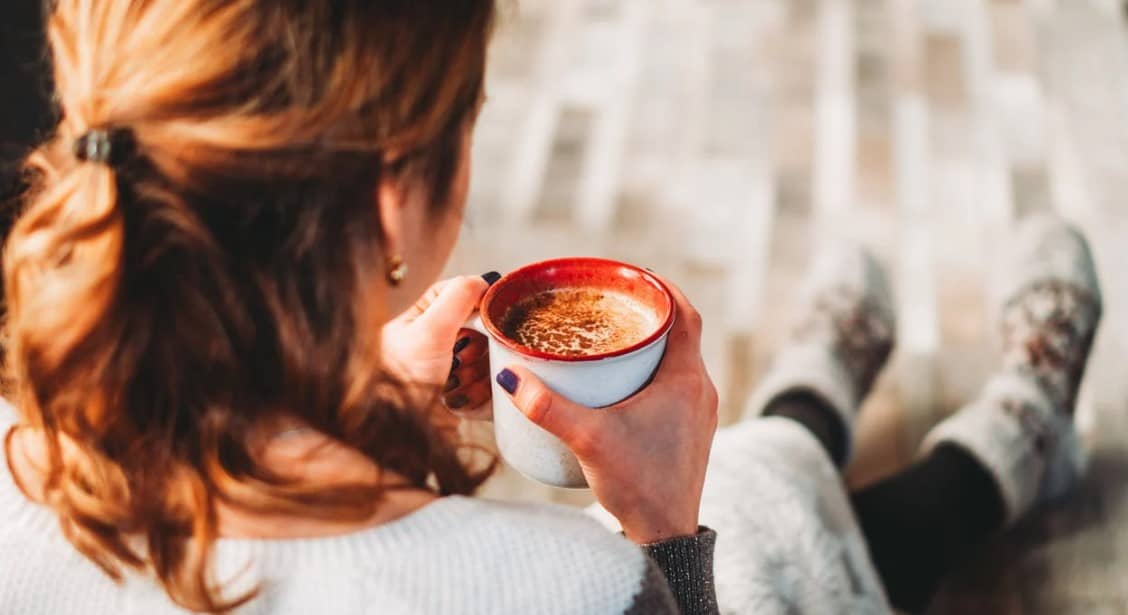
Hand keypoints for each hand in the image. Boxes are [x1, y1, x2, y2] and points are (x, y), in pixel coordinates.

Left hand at [381, 274, 496, 418]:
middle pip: (480, 329)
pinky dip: (480, 396)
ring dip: (479, 374)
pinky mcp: (461, 399)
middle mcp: (434, 344)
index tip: (488, 311)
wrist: (398, 436)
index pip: (456, 293)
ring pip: (488, 360)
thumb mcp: (428, 331)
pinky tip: (460, 403)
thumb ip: (457, 297)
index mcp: (419, 321)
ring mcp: (449, 372)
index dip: (476, 300)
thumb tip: (484, 279)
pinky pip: (488, 389)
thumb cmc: (401, 383)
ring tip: (456, 385)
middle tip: (464, 358)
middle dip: (480, 346)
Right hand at [495, 276, 717, 543]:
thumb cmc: (639, 485)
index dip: (661, 288)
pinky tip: (619, 382)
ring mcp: (698, 412)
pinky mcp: (689, 431)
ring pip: (677, 361)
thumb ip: (547, 407)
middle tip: (608, 305)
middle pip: (679, 334)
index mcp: (687, 379)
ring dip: (649, 345)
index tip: (632, 276)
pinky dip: (651, 372)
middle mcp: (700, 390)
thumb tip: (509, 377)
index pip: (685, 313)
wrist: (667, 535)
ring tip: (609, 338)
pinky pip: (674, 385)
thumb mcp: (588, 440)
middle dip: (645, 316)